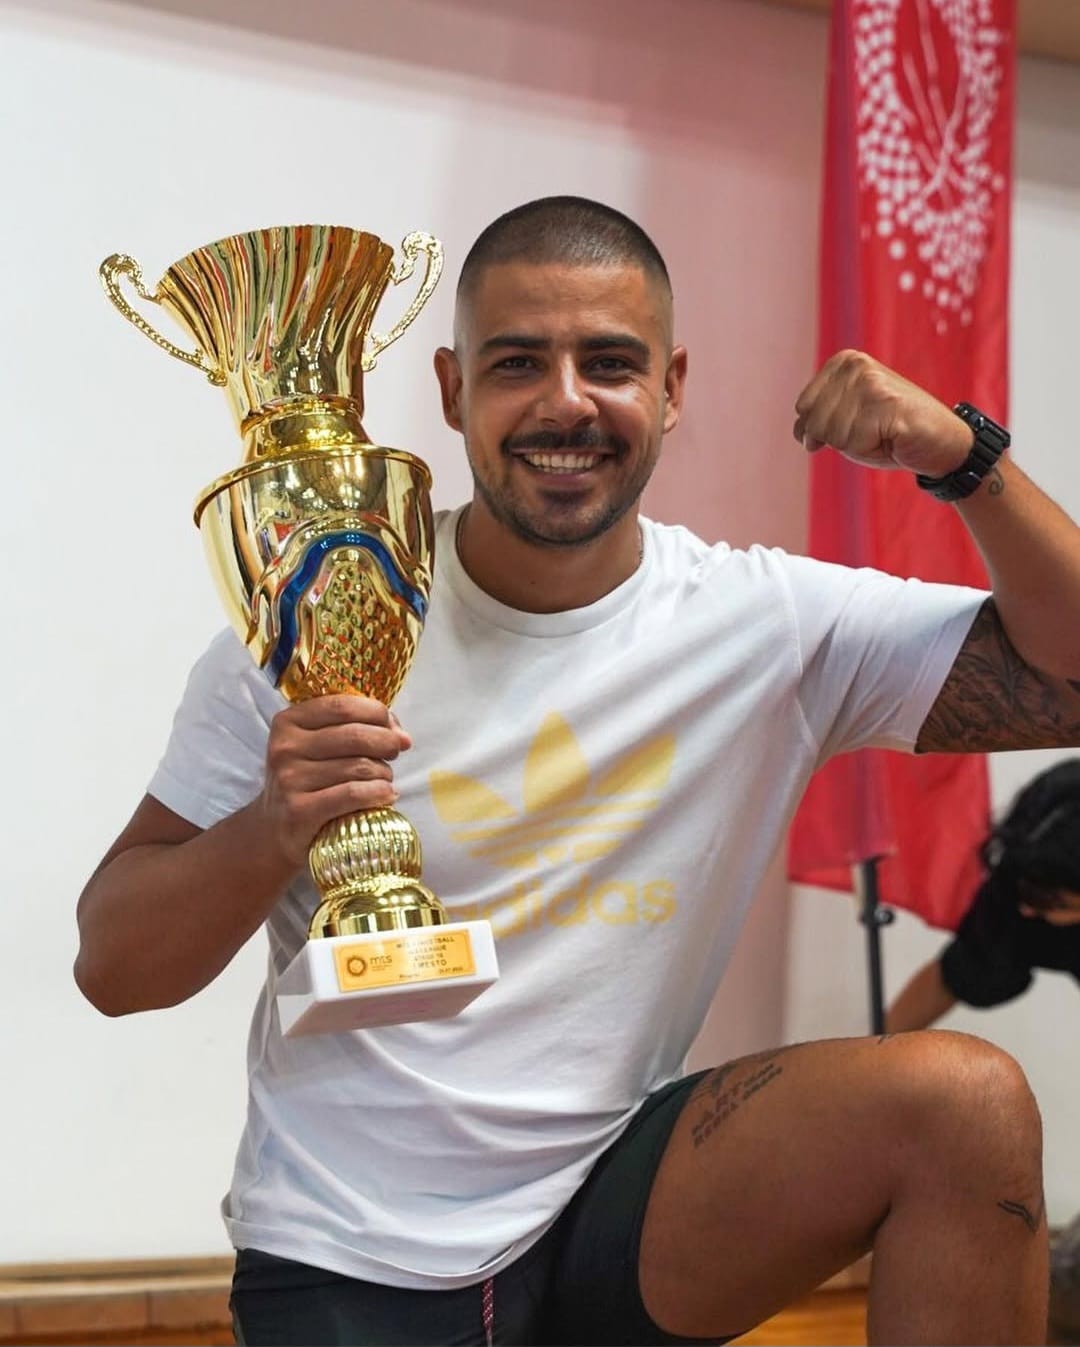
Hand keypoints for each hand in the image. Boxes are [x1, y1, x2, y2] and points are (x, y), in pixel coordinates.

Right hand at [255, 695, 411, 868]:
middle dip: (387, 743)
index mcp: (289, 722)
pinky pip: (353, 794)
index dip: (377, 713)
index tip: (394, 729)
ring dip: (384, 773)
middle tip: (395, 754)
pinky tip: (386, 796)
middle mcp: (285, 748)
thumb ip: (356, 728)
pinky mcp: (300, 811)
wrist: (274, 829)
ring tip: (385, 780)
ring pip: (359, 767)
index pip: (342, 706)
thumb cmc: (308, 781)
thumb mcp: (319, 746)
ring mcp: (290, 780)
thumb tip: (402, 736)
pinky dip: (379, 794)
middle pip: (355, 735)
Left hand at [793, 350, 973, 477]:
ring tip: (883, 433)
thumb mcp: (845, 423)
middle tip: (872, 431)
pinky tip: (893, 437)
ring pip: (832, 435)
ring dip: (857, 446)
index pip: (803, 408)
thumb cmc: (891, 434)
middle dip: (839, 439)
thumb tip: (801, 432)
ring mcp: (871, 381)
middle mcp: (855, 365)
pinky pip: (853, 443)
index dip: (824, 430)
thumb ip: (816, 420)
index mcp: (843, 362)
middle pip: (814, 423)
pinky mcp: (885, 403)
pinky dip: (870, 451)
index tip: (856, 423)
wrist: (941, 442)